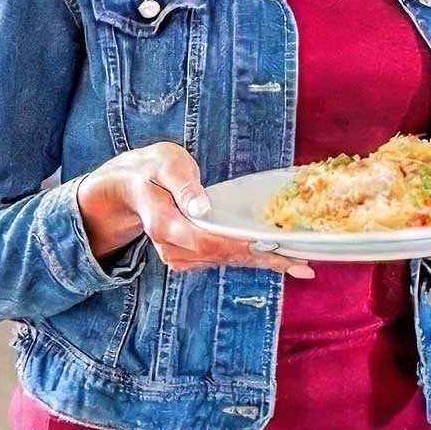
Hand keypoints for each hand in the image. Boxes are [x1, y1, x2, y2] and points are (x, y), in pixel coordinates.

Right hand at [76, 141, 312, 279]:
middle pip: (224, 256)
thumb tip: (202, 208)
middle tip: (301, 264)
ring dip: (262, 263)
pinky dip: (251, 259)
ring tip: (299, 265)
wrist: (129, 188)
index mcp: (165, 225)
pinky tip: (279, 260)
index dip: (242, 245)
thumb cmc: (150, 170)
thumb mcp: (164, 164)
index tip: (272, 246)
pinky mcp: (190, 255)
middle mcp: (173, 248)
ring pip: (226, 261)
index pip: (208, 241)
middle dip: (263, 260)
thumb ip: (182, 185)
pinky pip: (224, 258)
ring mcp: (180, 255)